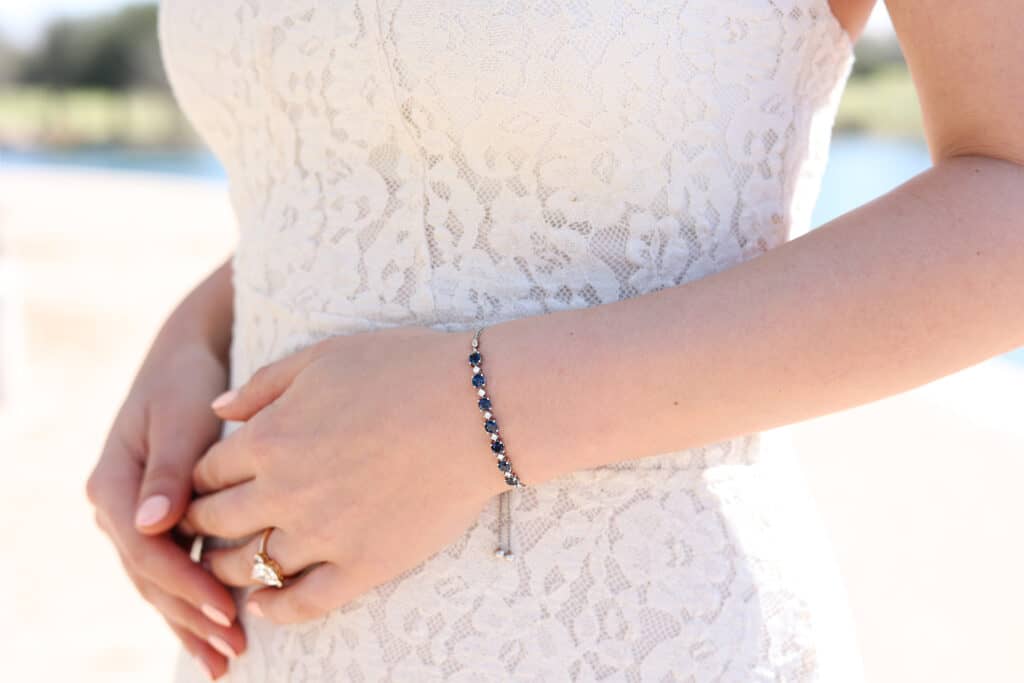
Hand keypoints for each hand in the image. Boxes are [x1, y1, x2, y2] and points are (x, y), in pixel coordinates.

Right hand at [87, 340, 244, 679]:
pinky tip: (215, 628)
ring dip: (189, 619)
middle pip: (149, 575)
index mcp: (112, 483)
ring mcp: (133, 515)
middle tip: (232, 651)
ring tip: (226, 657)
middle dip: (189, 616)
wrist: (187, 356)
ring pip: (157, 580)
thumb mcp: (179, 418)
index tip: (226, 609)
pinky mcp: (156, 518)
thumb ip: (168, 471)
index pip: (145, 548)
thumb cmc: (186, 382)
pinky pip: (169, 567)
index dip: (185, 583)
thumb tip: (152, 524)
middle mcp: (116, 505)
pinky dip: (190, 598)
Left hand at [186, 325, 508, 623]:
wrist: (477, 410)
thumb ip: (263, 383)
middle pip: (216, 521)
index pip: (206, 470)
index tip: (204, 484)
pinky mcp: (363, 565)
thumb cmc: (405, 369)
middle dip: (201, 523)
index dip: (199, 478)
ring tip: (225, 566)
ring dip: (226, 568)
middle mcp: (284, 491)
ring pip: (249, 565)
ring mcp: (323, 534)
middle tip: (202, 526)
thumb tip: (216, 408)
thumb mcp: (325, 356)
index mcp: (269, 438)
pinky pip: (303, 602)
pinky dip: (274, 609)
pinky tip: (263, 604)